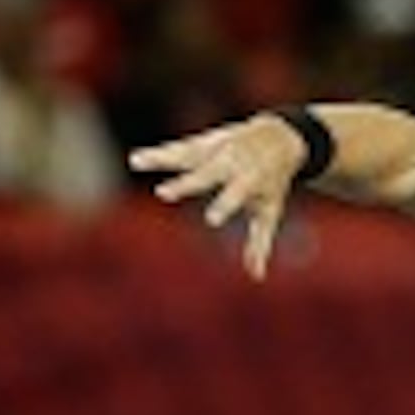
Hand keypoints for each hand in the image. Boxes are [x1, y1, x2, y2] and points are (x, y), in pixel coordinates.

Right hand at [130, 114, 309, 279]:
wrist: (279, 137)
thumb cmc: (272, 183)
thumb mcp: (269, 211)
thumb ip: (259, 242)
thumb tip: (257, 277)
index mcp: (250, 180)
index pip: (236, 194)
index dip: (225, 205)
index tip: (211, 220)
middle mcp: (231, 162)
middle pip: (205, 174)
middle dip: (184, 184)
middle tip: (162, 194)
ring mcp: (215, 150)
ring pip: (186, 155)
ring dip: (161, 159)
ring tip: (135, 162)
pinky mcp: (204, 142)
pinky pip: (179, 149)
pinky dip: (159, 154)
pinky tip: (136, 160)